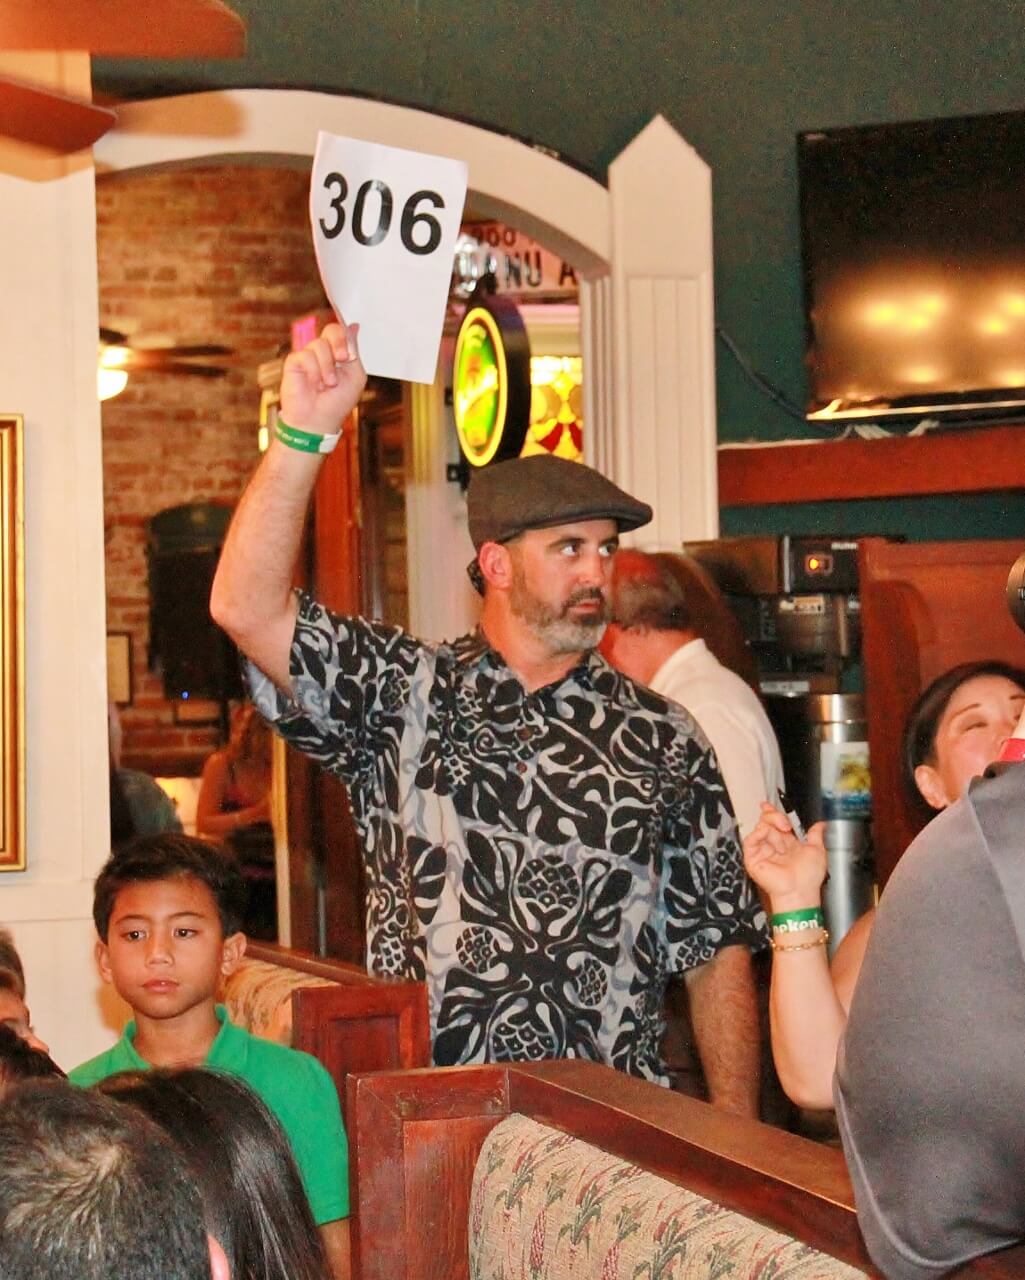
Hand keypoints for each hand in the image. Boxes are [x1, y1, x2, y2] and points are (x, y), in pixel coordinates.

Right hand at [279, 321, 366, 436]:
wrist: (318, 420)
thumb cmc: (337, 402)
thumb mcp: (355, 376)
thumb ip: (354, 350)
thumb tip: (354, 326)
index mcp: (339, 353)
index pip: (343, 331)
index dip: (346, 337)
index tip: (348, 355)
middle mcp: (324, 352)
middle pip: (331, 329)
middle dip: (339, 343)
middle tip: (342, 359)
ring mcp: (308, 356)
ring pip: (319, 344)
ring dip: (327, 367)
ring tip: (327, 385)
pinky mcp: (294, 362)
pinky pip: (305, 355)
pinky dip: (314, 372)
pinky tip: (314, 385)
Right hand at [742, 802, 827, 910]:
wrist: (800, 891)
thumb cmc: (809, 877)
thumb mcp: (817, 850)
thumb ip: (816, 835)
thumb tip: (820, 824)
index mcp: (787, 844)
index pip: (776, 824)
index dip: (773, 813)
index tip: (770, 805)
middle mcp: (773, 846)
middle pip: (766, 822)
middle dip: (775, 817)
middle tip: (785, 823)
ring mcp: (762, 852)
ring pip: (760, 828)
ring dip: (772, 826)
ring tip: (783, 833)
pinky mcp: (753, 858)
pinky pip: (750, 840)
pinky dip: (758, 833)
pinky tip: (767, 833)